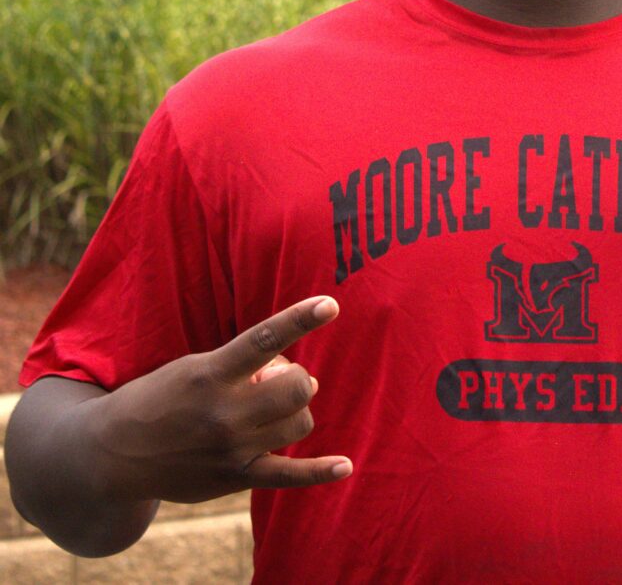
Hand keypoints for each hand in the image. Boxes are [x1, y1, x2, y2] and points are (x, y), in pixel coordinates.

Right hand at [82, 296, 350, 504]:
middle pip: (295, 389)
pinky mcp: (236, 479)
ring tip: (274, 409)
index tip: (331, 304)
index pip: (265, 341)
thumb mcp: (194, 368)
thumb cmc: (162, 397)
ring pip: (299, 423)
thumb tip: (294, 374)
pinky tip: (345, 465)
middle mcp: (224, 413)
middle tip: (280, 379)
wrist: (113, 454)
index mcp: (210, 374)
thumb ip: (242, 368)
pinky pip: (289, 476)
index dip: (300, 320)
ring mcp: (232, 449)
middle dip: (298, 379)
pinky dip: (320, 471)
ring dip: (297, 410)